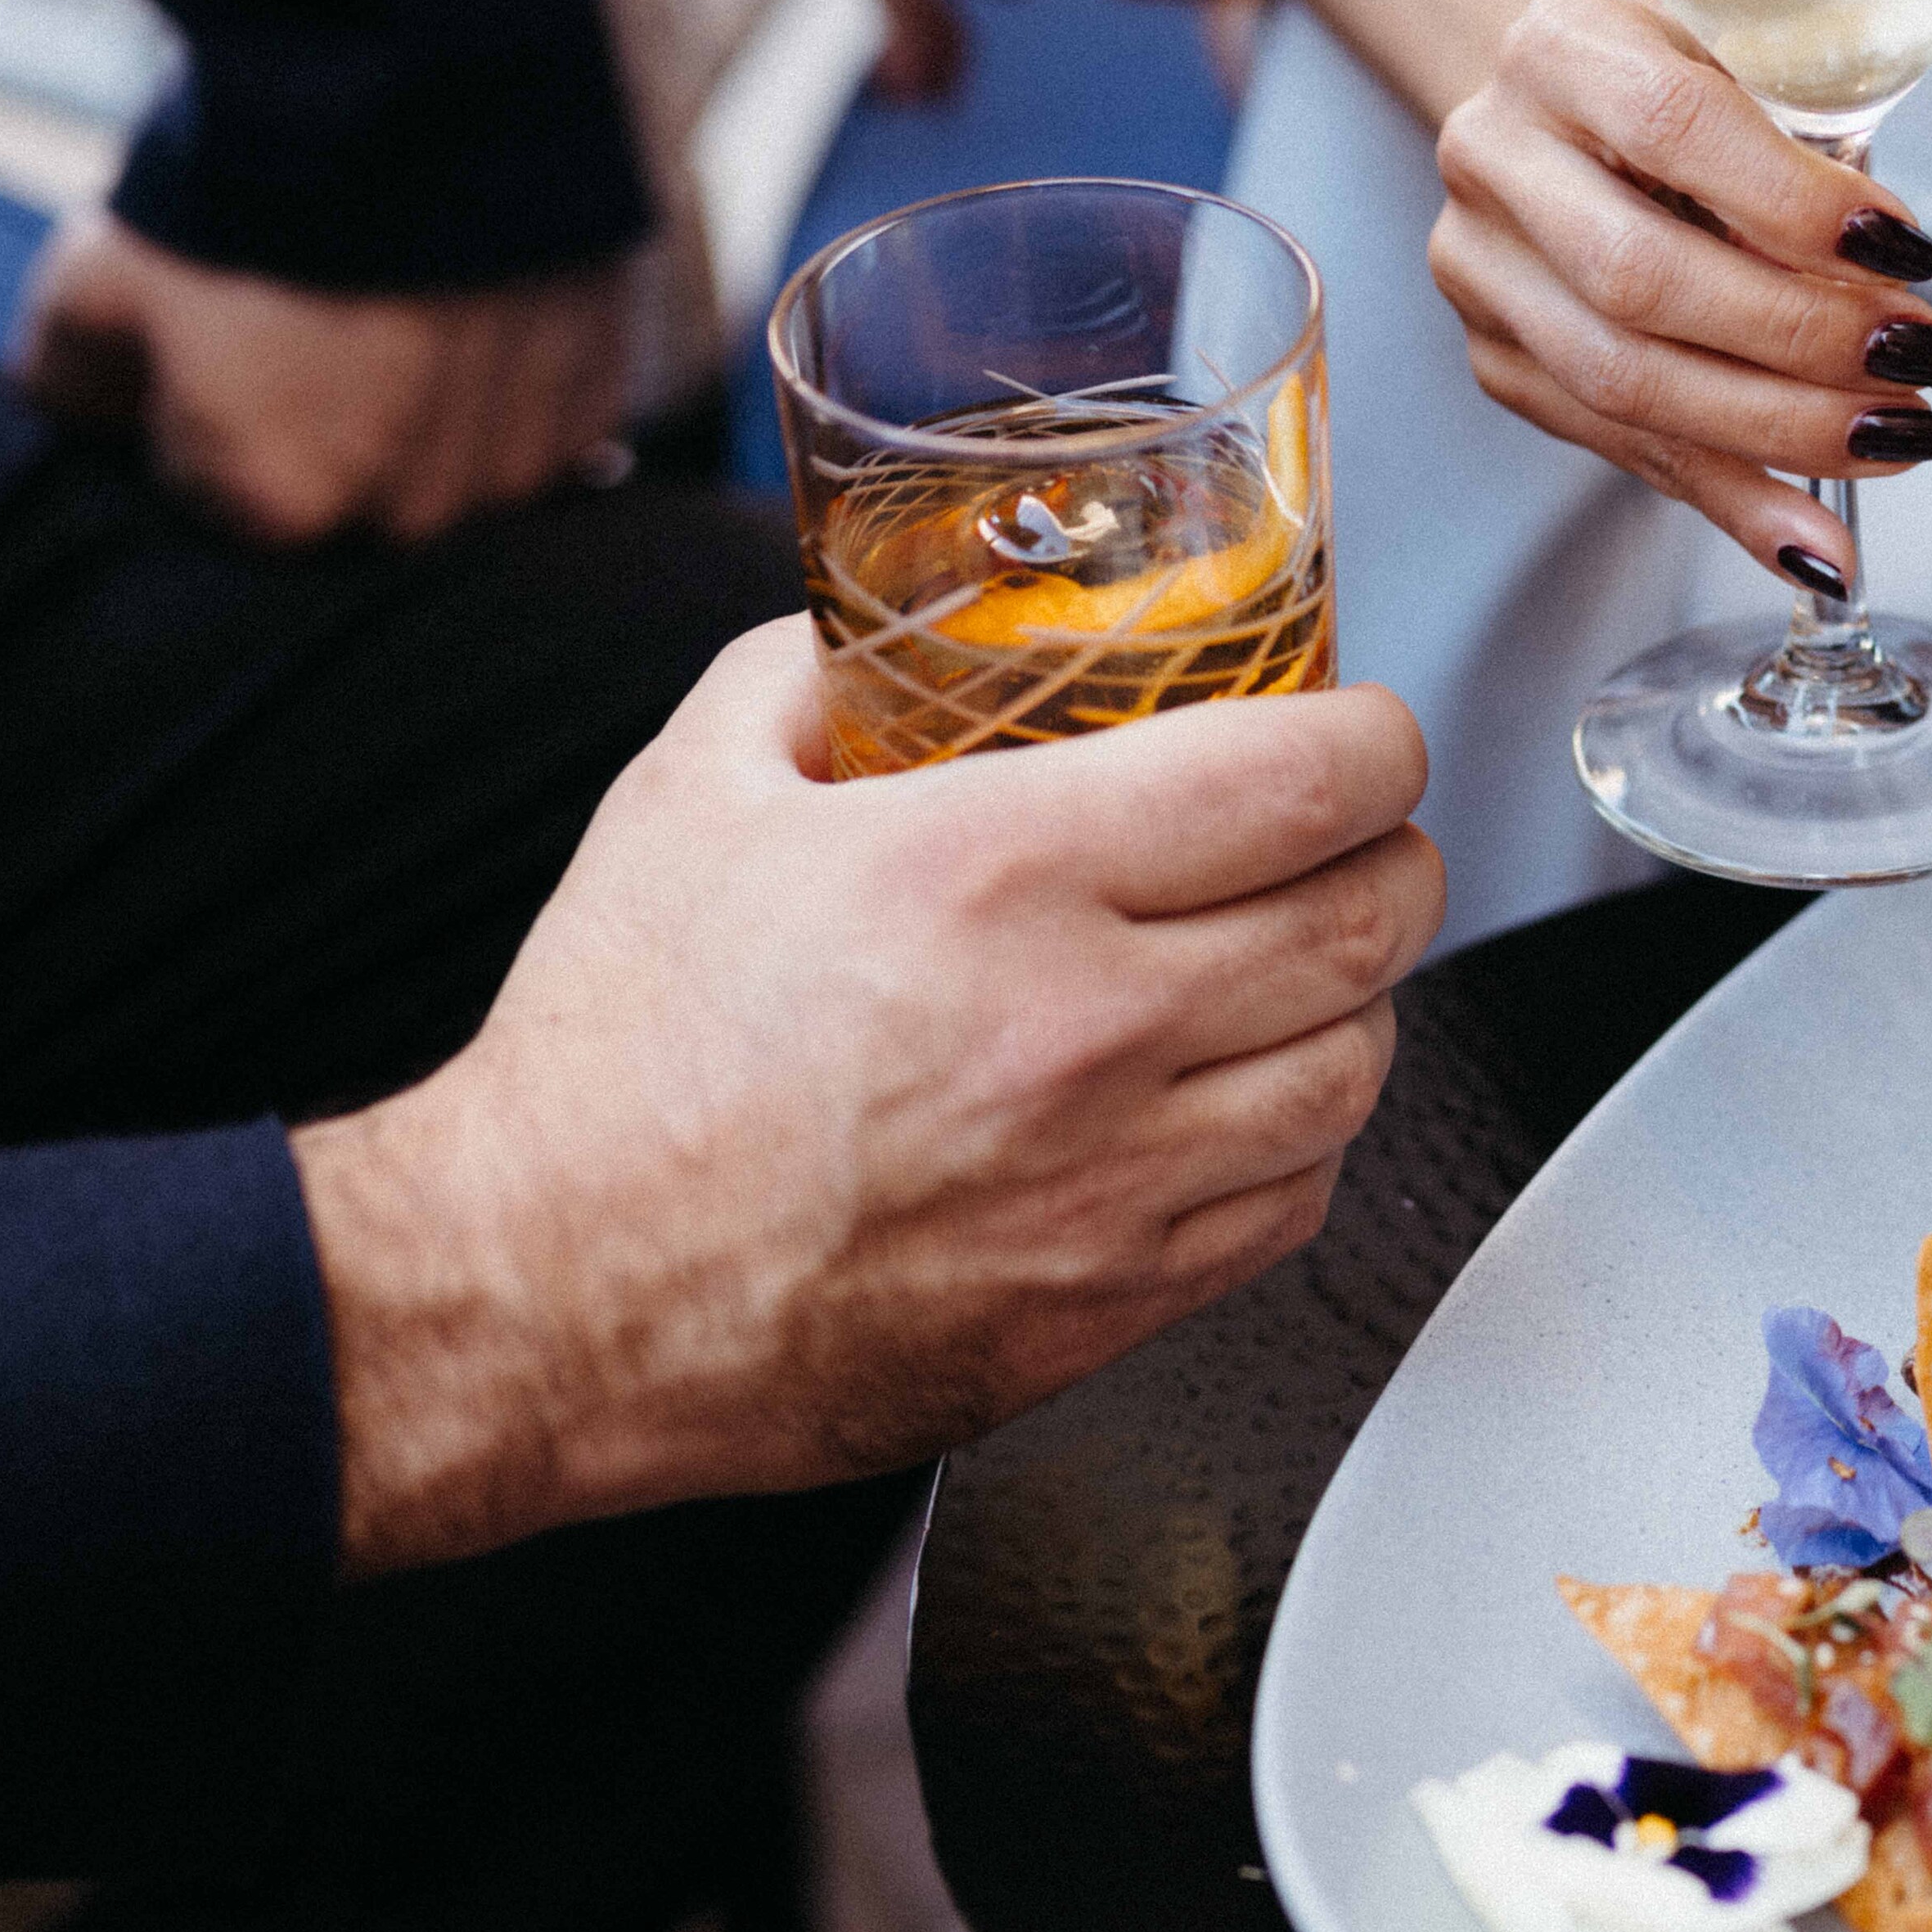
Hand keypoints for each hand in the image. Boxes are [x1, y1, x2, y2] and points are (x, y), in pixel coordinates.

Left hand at [13, 209, 632, 546]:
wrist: (420, 85)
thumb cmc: (245, 189)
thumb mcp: (86, 284)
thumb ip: (75, 389)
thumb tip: (100, 424)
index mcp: (277, 508)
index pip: (220, 495)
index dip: (203, 409)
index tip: (213, 327)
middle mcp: (406, 518)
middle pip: (346, 487)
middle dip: (320, 414)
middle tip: (308, 295)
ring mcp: (514, 469)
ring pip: (448, 461)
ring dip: (423, 401)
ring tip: (398, 286)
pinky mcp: (592, 405)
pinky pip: (534, 420)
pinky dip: (506, 374)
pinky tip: (474, 294)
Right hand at [294, 625, 1443, 1574]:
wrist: (539, 1296)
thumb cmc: (611, 1062)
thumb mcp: (694, 789)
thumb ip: (818, 673)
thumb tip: (897, 626)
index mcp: (998, 874)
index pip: (1309, 776)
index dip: (1372, 739)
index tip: (1359, 735)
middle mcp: (1084, 1030)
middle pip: (1374, 918)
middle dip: (1392, 856)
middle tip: (1352, 840)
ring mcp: (1111, 1182)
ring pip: (1358, 1069)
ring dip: (1352, 1005)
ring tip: (1296, 972)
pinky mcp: (1106, 1305)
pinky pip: (1291, 1205)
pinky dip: (1292, 1141)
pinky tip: (1234, 1103)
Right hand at [1429, 0, 1931, 586]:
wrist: (1561, 106)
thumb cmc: (1681, 85)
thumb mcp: (1738, 68)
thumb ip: (1797, 152)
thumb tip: (1896, 274)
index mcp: (1559, 50)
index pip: (1673, 126)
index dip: (1794, 202)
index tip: (1907, 250)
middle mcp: (1494, 155)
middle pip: (1641, 276)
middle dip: (1800, 336)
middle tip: (1920, 360)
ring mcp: (1480, 267)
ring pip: (1622, 381)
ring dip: (1778, 430)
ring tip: (1894, 435)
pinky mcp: (1497, 357)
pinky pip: (1620, 448)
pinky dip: (1731, 498)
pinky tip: (1812, 539)